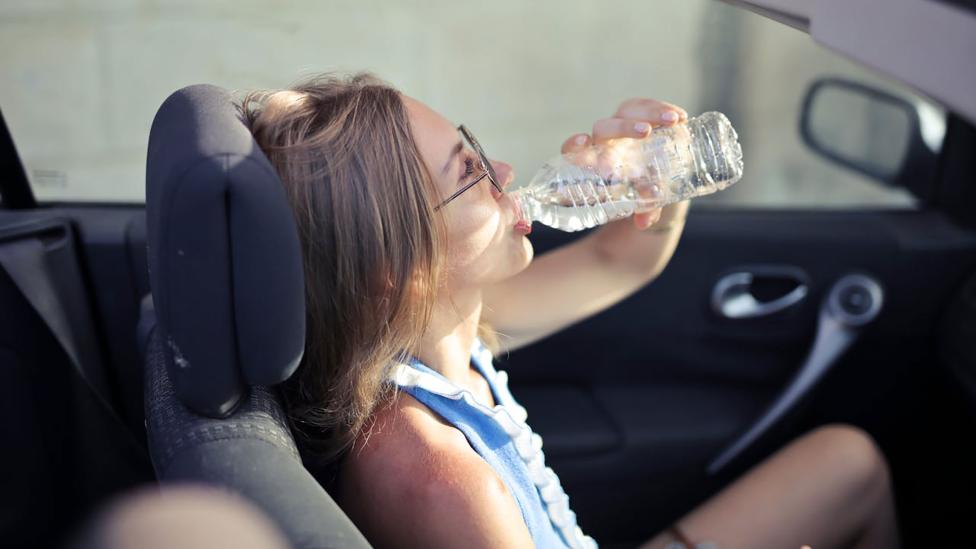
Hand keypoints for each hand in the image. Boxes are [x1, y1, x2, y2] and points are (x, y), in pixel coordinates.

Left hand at [560, 98, 687, 229]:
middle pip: (603, 128)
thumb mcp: (640, 202)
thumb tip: (643, 222)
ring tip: (672, 122)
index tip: (582, 141)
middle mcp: (605, 142)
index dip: (574, 145)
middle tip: (645, 132)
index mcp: (594, 163)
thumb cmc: (637, 192)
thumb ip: (643, 209)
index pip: (573, 150)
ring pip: (627, 111)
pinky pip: (647, 106)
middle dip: (623, 128)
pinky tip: (681, 118)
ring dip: (649, 114)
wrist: (653, 178)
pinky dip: (662, 109)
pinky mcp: (640, 115)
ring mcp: (622, 125)